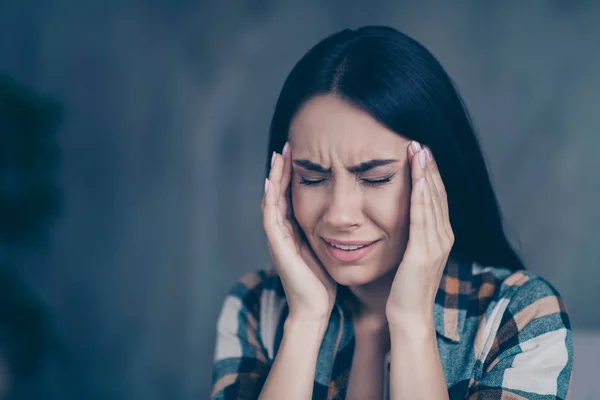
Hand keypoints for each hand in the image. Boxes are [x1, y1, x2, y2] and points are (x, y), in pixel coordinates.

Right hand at [262, 142, 336, 321]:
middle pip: (278, 193)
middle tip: (287, 145)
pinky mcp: (278, 247)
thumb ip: (328, 233)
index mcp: (294, 231)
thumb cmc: (323, 283)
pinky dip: (270, 199)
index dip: (293, 175)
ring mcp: (278, 239)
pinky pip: (271, 218)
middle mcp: (283, 232)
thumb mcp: (327, 250)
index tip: (300, 153)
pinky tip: (272, 181)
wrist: (316, 309)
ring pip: (272, 201)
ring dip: (274, 178)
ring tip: (279, 155)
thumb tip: (348, 217)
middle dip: (282, 170)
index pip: (290, 195)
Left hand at [385, 141, 453, 324]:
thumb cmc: (403, 289)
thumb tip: (401, 218)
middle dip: (429, 167)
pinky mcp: (424, 251)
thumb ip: (411, 236)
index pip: (437, 198)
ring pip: (433, 200)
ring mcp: (436, 244)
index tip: (421, 152)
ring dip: (426, 173)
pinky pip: (423, 216)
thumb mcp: (409, 256)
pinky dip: (422, 194)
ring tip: (419, 149)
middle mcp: (443, 237)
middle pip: (438, 194)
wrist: (407, 316)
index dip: (430, 174)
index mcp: (440, 237)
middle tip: (420, 142)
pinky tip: (419, 176)